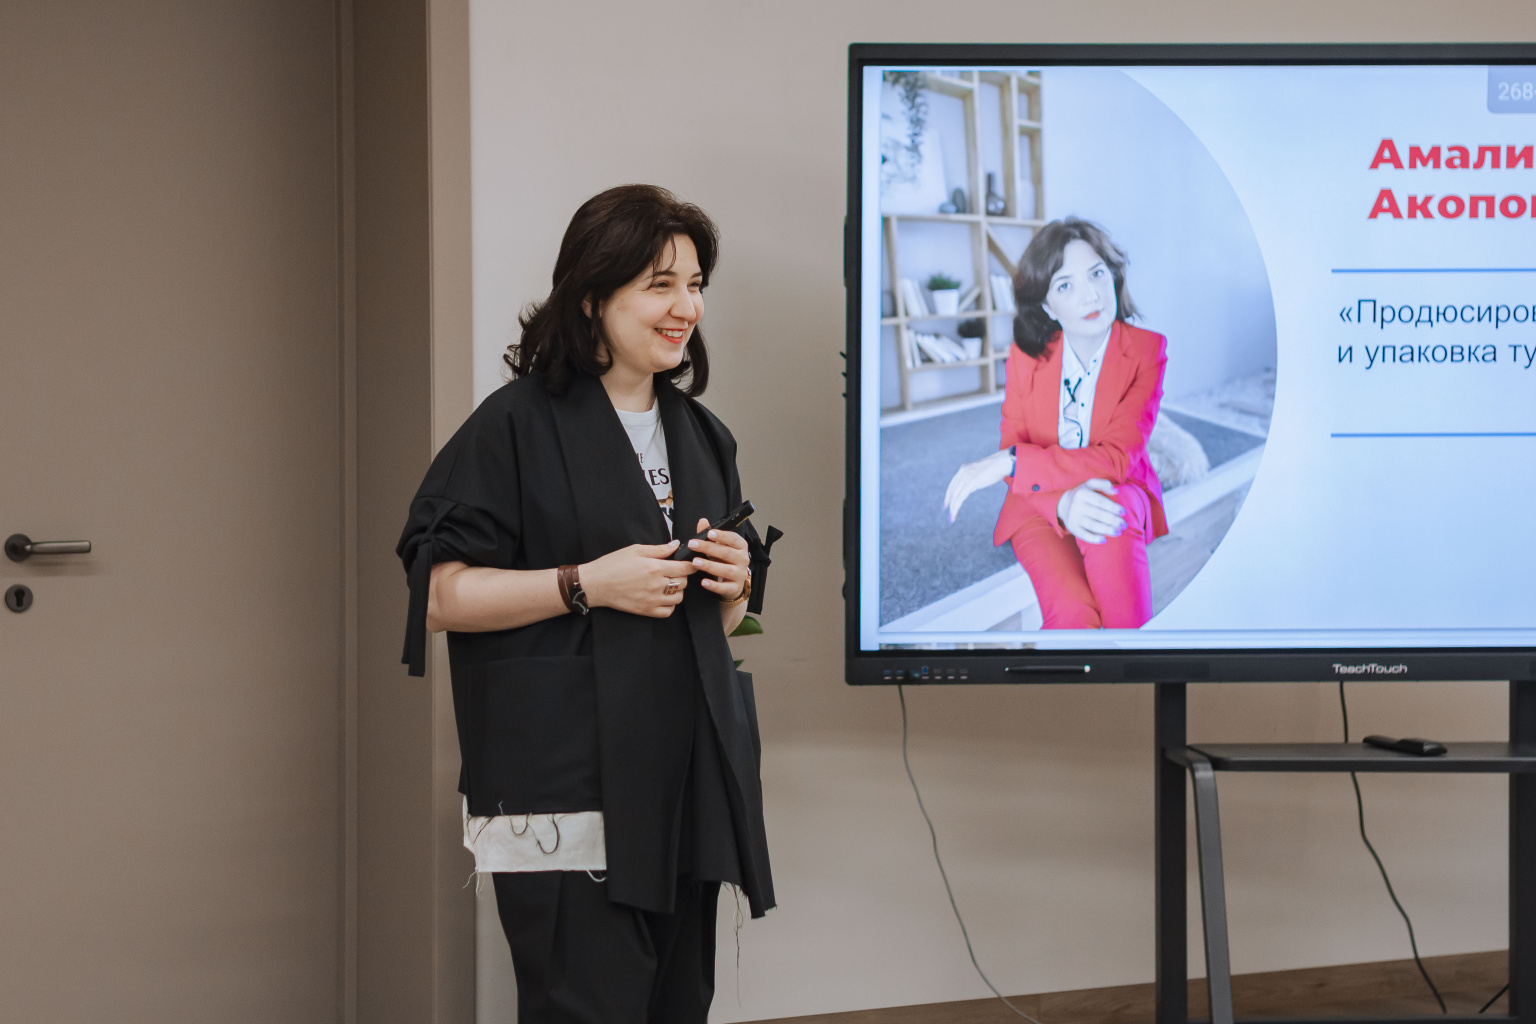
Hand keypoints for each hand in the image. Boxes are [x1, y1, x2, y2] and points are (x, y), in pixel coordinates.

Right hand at [579, 540, 695, 617]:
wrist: (595, 584)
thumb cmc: (612, 564)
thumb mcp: (635, 550)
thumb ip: (658, 549)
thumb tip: (676, 545)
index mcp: (654, 568)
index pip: (685, 568)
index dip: (691, 565)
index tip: (690, 563)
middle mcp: (656, 585)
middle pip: (683, 583)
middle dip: (682, 576)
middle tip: (673, 571)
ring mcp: (652, 600)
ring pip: (678, 598)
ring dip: (677, 591)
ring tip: (667, 584)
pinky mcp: (646, 611)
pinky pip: (668, 612)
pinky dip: (669, 605)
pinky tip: (662, 597)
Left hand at [685, 517, 749, 600]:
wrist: (733, 583)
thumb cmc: (724, 561)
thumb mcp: (718, 547)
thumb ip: (709, 535)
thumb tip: (702, 521)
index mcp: (740, 546)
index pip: (733, 539)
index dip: (722, 535)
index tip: (709, 533)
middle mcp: (743, 559)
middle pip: (726, 553)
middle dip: (708, 548)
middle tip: (693, 544)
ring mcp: (740, 574)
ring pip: (725, 570)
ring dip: (709, 565)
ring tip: (695, 562)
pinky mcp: (735, 588)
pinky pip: (724, 587)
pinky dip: (714, 585)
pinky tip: (704, 582)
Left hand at [943, 448, 1012, 522]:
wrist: (1001, 462)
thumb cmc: (995, 468)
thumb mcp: (980, 472)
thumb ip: (974, 477)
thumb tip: (973, 484)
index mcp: (963, 469)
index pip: (952, 485)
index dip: (949, 495)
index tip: (947, 504)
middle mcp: (962, 472)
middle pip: (952, 491)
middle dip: (949, 504)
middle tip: (950, 515)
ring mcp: (966, 477)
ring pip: (955, 496)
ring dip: (953, 508)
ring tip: (952, 518)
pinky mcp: (971, 482)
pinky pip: (960, 497)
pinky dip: (956, 506)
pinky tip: (955, 513)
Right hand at [1057, 478, 1124, 544]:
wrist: (1062, 504)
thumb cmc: (1081, 494)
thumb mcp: (1089, 484)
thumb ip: (1103, 484)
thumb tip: (1115, 491)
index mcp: (1082, 494)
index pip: (1100, 501)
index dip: (1113, 507)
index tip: (1123, 512)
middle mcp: (1076, 506)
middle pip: (1097, 514)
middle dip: (1112, 520)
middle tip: (1124, 525)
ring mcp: (1073, 518)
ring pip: (1092, 525)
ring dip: (1106, 530)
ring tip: (1118, 532)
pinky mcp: (1072, 528)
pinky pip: (1083, 535)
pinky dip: (1093, 539)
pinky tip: (1104, 540)